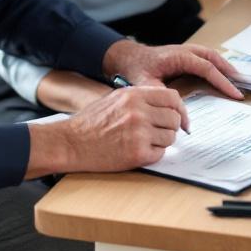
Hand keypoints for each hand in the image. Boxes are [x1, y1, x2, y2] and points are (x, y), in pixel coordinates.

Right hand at [30, 86, 187, 174]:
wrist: (70, 143)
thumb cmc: (90, 123)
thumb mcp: (114, 99)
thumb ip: (140, 99)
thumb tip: (167, 106)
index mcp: (134, 95)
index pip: (172, 98)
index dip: (180, 109)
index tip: (180, 118)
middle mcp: (138, 111)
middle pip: (174, 119)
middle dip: (170, 127)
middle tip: (159, 133)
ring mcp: (139, 133)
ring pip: (170, 137)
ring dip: (161, 142)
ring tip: (143, 142)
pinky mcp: (137, 153)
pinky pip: (160, 153)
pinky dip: (153, 154)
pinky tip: (136, 151)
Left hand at [103, 40, 242, 99]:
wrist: (126, 57)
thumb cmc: (136, 70)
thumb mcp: (147, 87)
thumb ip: (165, 103)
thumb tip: (185, 124)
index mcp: (178, 57)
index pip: (207, 68)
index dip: (223, 81)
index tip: (235, 94)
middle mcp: (184, 50)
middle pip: (213, 58)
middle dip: (229, 72)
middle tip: (243, 86)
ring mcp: (185, 50)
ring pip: (211, 55)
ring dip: (225, 66)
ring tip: (237, 80)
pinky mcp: (183, 53)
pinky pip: (205, 57)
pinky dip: (216, 64)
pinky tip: (222, 74)